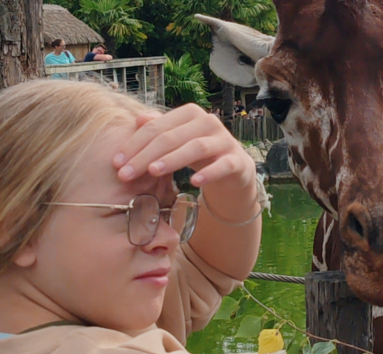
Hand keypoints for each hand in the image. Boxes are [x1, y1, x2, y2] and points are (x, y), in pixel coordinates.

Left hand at [112, 104, 254, 190]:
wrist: (233, 169)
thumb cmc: (200, 153)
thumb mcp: (177, 141)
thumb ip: (159, 129)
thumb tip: (138, 119)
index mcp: (190, 114)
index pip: (157, 127)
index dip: (134, 144)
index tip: (116, 163)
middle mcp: (208, 122)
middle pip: (172, 137)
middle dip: (146, 155)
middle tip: (126, 174)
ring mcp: (224, 141)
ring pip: (196, 147)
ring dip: (172, 159)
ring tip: (153, 172)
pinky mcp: (237, 160)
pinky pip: (223, 165)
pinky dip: (209, 173)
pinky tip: (194, 183)